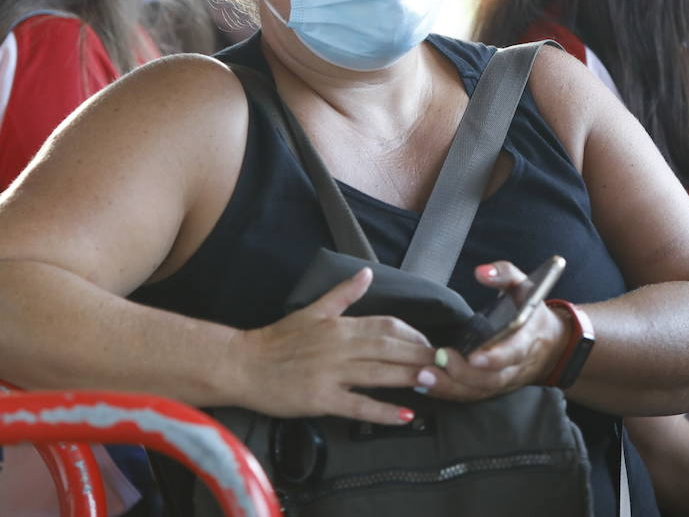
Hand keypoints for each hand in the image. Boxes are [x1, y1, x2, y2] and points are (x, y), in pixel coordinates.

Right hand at [231, 267, 434, 424]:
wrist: (243, 365)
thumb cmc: (278, 339)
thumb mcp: (312, 310)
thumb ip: (342, 294)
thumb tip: (367, 273)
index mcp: (339, 325)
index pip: (387, 325)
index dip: (413, 334)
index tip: (429, 343)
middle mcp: (340, 347)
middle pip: (390, 349)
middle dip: (421, 356)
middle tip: (445, 364)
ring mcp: (332, 374)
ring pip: (380, 374)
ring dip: (410, 378)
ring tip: (434, 383)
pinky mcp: (322, 399)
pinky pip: (359, 407)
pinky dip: (384, 412)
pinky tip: (406, 415)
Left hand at [421, 261, 569, 401]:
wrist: (553, 345)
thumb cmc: (532, 311)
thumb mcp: (525, 286)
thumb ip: (504, 274)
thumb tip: (481, 272)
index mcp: (527, 339)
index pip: (514, 352)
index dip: (495, 357)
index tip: (474, 356)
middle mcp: (516, 366)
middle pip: (492, 378)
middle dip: (464, 373)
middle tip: (439, 360)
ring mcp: (504, 381)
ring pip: (479, 391)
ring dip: (451, 387)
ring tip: (424, 377)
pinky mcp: (492, 389)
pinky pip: (471, 396)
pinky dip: (449, 393)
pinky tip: (426, 385)